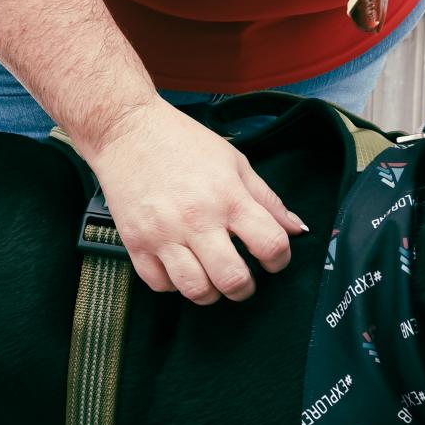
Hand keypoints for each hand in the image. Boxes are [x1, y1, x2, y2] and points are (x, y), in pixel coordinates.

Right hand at [80, 97, 307, 304]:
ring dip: (211, 292)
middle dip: (245, 288)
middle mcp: (197, 219)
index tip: (274, 260)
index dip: (280, 259)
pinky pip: (160, 285)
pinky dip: (175, 285)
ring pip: (195, 290)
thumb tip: (296, 230)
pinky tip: (182, 267)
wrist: (127, 132)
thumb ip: (267, 200)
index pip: (270, 244)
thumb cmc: (184, 143)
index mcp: (228, 197)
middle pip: (232, 279)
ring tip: (213, 278)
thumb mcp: (235, 163)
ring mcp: (163, 234)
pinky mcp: (135, 243)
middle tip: (244, 280)